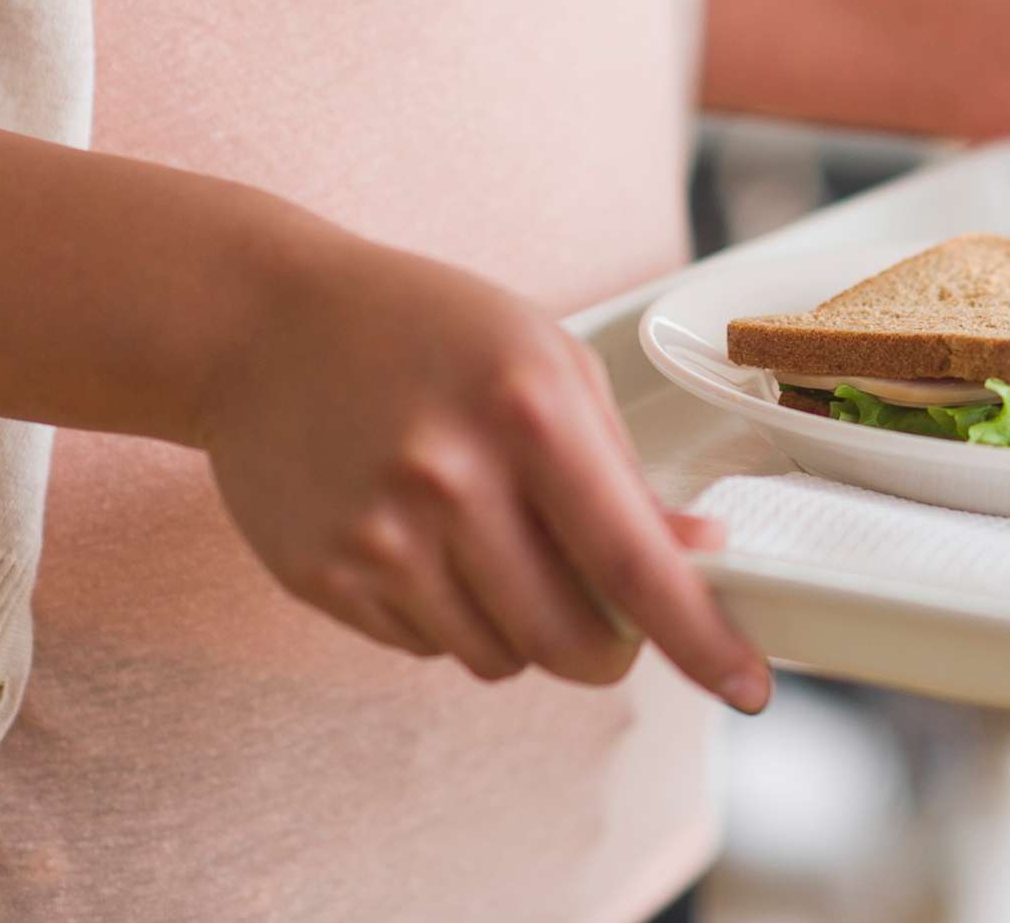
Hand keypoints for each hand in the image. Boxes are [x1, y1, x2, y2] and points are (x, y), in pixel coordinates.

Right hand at [197, 233, 769, 708]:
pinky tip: (421, 537)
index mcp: (528, 411)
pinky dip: (449, 615)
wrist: (261, 323)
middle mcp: (452, 478)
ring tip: (487, 537)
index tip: (748, 687)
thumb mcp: (546, 362)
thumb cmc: (425, 329)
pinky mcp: (325, 575)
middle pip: (571, 639)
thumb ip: (622, 469)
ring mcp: (380, 534)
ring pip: (500, 657)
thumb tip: (697, 557)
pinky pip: (427, 648)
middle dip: (609, 645)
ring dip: (521, 626)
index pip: (633, 559)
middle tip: (606, 610)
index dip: (699, 636)